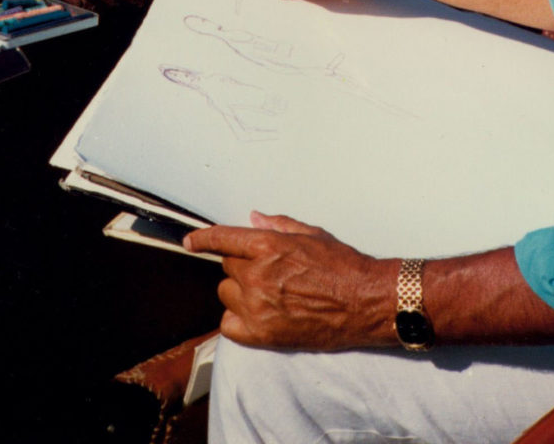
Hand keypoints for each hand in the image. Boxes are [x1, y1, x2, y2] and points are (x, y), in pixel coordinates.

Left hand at [184, 211, 393, 348]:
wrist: (364, 302)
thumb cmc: (342, 266)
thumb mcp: (310, 234)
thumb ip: (277, 225)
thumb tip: (254, 218)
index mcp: (268, 246)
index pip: (222, 239)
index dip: (202, 239)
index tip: (190, 242)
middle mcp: (258, 276)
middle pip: (227, 267)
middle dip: (242, 265)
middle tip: (267, 270)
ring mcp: (258, 307)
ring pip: (227, 294)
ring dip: (240, 291)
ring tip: (267, 293)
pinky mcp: (263, 335)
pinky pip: (229, 326)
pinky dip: (237, 320)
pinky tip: (256, 315)